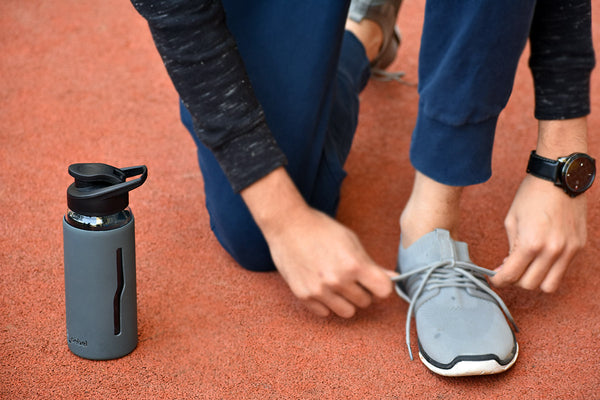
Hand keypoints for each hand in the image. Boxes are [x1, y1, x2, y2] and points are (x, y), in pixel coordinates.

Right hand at [266, 207, 393, 317]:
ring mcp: (320, 290)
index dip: (381, 285)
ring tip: (337, 284)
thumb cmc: (321, 229)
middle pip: (366, 302)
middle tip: (351, 277)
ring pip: (347, 312)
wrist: (287, 224)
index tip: (375, 281)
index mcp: (354, 264)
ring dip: (346, 301)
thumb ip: (371, 263)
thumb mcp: (351, 240)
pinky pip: (325, 312)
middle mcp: (338, 280)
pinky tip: (321, 286)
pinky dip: (326, 303)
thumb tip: (394, 277)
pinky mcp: (304, 296)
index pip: (384, 291)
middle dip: (362, 291)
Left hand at [490, 174, 587, 291]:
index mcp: (531, 244)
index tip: (493, 279)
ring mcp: (568, 250)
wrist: (559, 177)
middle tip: (508, 270)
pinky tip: (540, 257)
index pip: (511, 276)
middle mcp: (552, 251)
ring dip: (535, 280)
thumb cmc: (531, 195)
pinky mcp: (578, 246)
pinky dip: (549, 269)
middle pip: (529, 284)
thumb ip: (510, 248)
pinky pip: (562, 270)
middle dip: (515, 280)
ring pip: (549, 285)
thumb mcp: (511, 221)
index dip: (498, 281)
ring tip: (526, 267)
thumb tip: (506, 268)